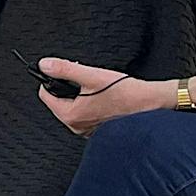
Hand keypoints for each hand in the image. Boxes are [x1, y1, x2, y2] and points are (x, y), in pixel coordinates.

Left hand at [35, 59, 158, 135]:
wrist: (150, 104)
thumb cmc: (125, 93)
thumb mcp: (91, 75)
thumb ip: (64, 69)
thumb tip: (45, 64)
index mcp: (72, 116)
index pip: (45, 95)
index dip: (51, 79)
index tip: (63, 72)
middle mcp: (77, 127)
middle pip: (58, 101)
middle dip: (67, 87)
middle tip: (84, 78)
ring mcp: (88, 130)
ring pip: (72, 107)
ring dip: (79, 94)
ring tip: (95, 86)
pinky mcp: (99, 130)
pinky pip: (85, 113)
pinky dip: (89, 103)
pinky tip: (102, 96)